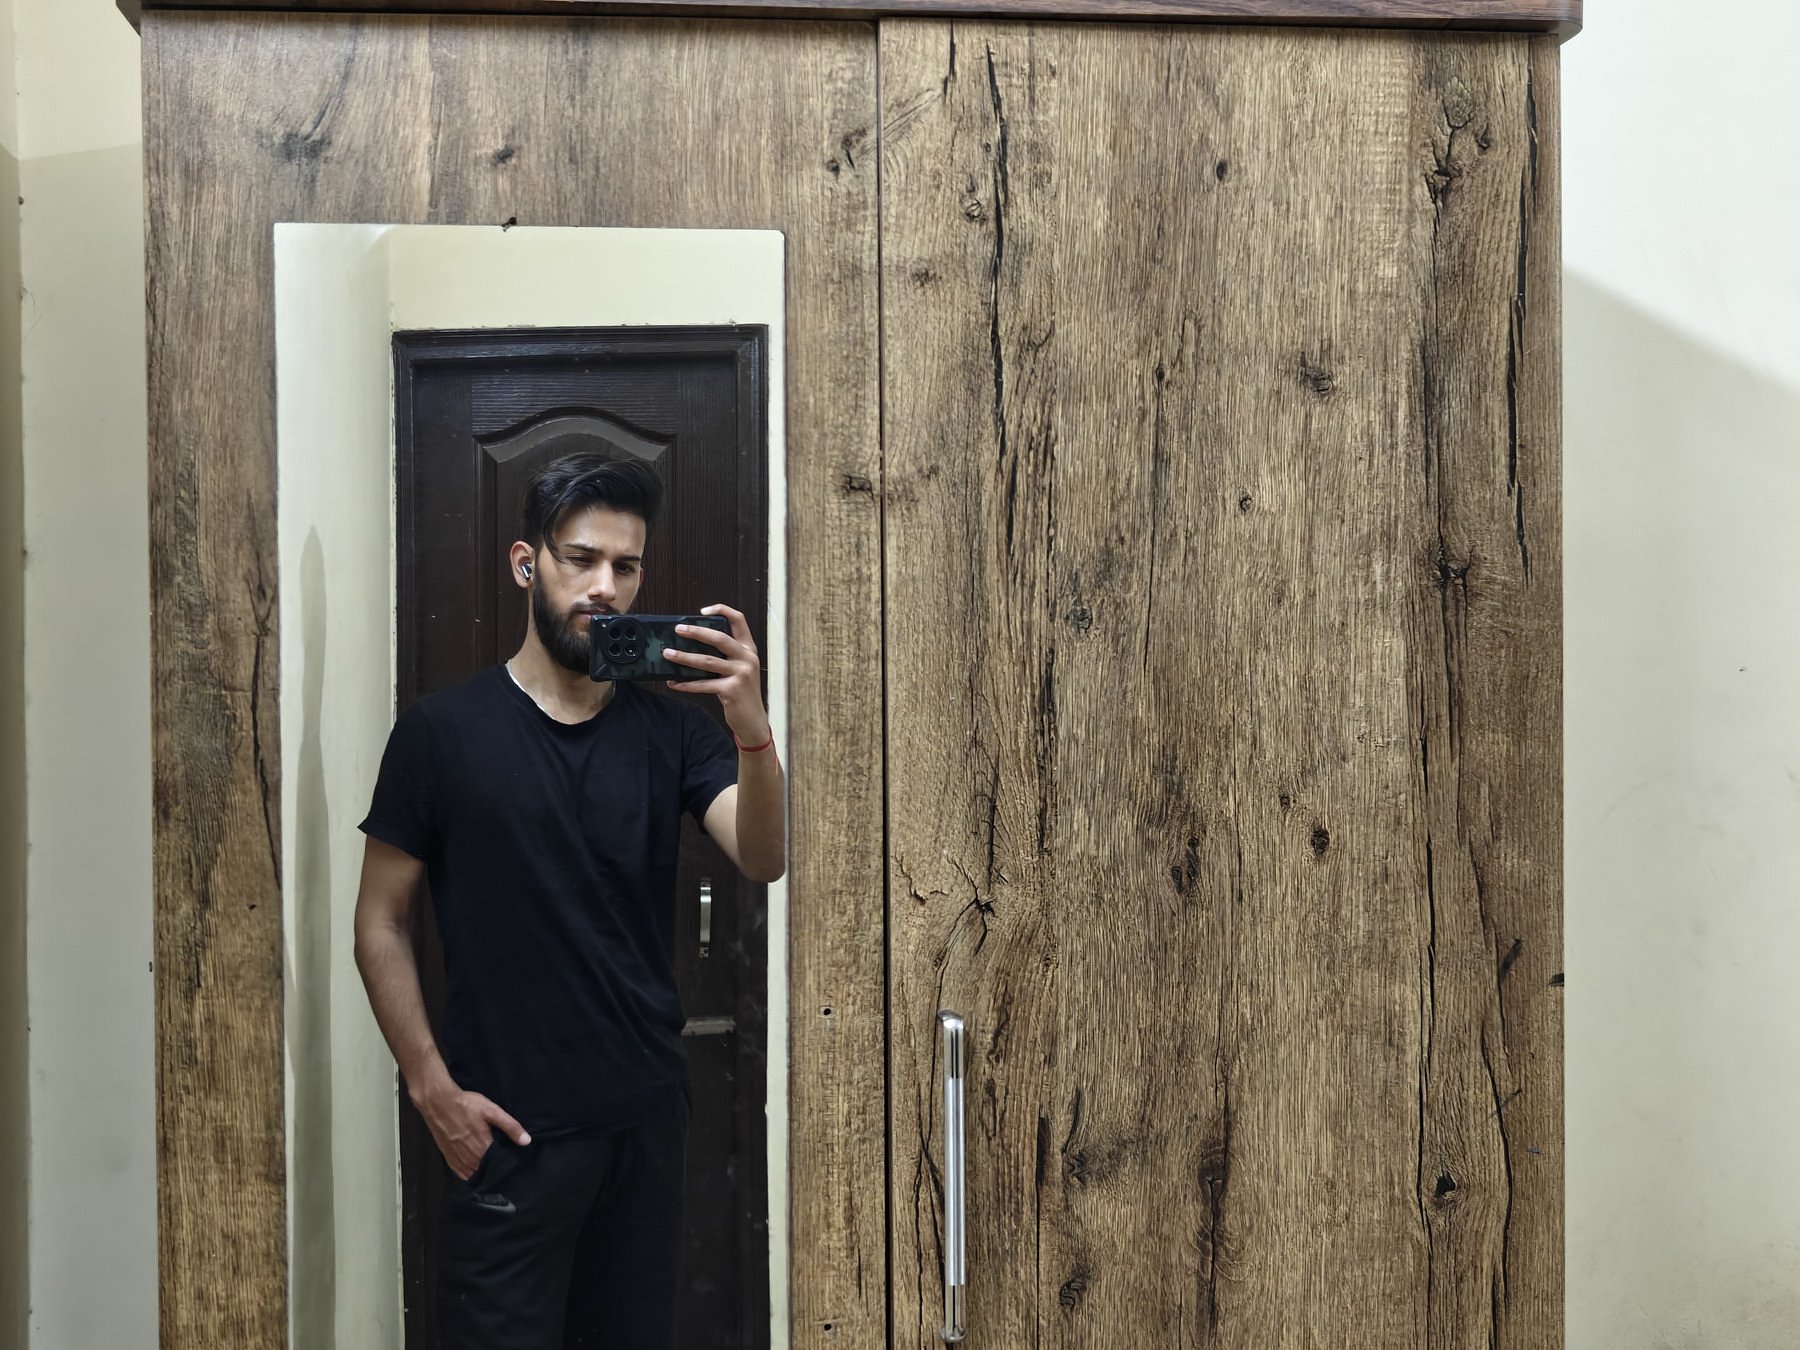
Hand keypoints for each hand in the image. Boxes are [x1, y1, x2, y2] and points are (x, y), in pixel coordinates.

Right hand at [414, 1082, 530, 1180]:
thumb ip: (510, 1126)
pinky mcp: (448, 1158)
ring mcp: (458, 1159)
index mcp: (483, 1146)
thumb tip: (526, 1141)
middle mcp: (470, 1157)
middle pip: (486, 1171)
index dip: (507, 1166)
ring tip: (491, 1170)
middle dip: (495, 1171)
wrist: (438, 1102)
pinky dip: (469, 1175)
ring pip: (474, 1174)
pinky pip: (461, 1174)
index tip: (514, 1166)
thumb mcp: (492, 1111)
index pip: (499, 1165)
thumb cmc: (466, 1104)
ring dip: (482, 1174)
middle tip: (503, 1168)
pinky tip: (475, 1171)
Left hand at [666, 603, 770, 742]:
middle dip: (696, 632)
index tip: (702, 611)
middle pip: (720, 638)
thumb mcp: (741, 669)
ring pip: (707, 661)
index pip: (739, 620)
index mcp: (749, 649)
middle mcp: (747, 659)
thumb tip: (695, 645)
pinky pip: (703, 684)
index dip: (722, 610)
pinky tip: (673, 682)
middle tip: (678, 629)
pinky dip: (686, 684)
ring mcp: (740, 674)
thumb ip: (727, 656)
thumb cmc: (742, 693)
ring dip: (684, 658)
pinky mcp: (731, 690)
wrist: (753, 720)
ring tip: (668, 654)